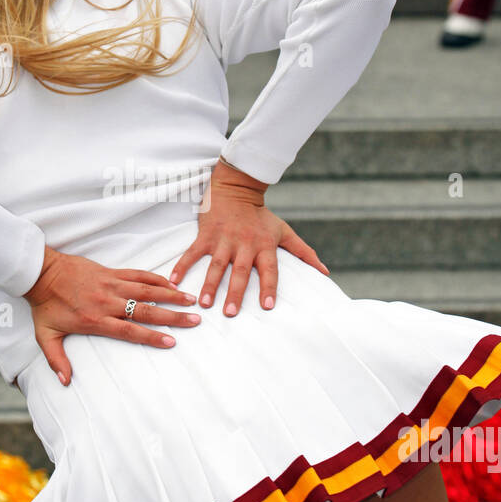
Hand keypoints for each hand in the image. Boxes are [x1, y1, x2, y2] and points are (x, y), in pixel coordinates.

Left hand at [24, 246, 201, 384]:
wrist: (41, 272)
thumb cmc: (45, 305)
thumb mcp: (46, 336)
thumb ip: (56, 360)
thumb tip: (65, 382)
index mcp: (95, 320)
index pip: (128, 330)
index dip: (151, 336)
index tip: (171, 342)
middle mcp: (106, 302)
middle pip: (145, 310)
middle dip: (172, 316)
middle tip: (194, 320)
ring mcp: (110, 285)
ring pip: (146, 290)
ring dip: (170, 295)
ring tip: (191, 300)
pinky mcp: (111, 272)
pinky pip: (137, 274)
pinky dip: (155, 279)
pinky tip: (171, 283)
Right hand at [168, 158, 328, 314]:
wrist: (236, 188)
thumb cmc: (262, 216)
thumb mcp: (284, 231)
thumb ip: (304, 253)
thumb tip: (325, 273)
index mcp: (264, 246)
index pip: (269, 270)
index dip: (269, 287)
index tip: (268, 307)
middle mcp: (244, 244)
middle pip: (241, 272)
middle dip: (235, 293)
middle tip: (230, 313)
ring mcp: (223, 239)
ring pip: (216, 265)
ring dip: (210, 284)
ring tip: (203, 303)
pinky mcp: (205, 235)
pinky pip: (193, 252)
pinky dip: (183, 266)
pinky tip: (174, 280)